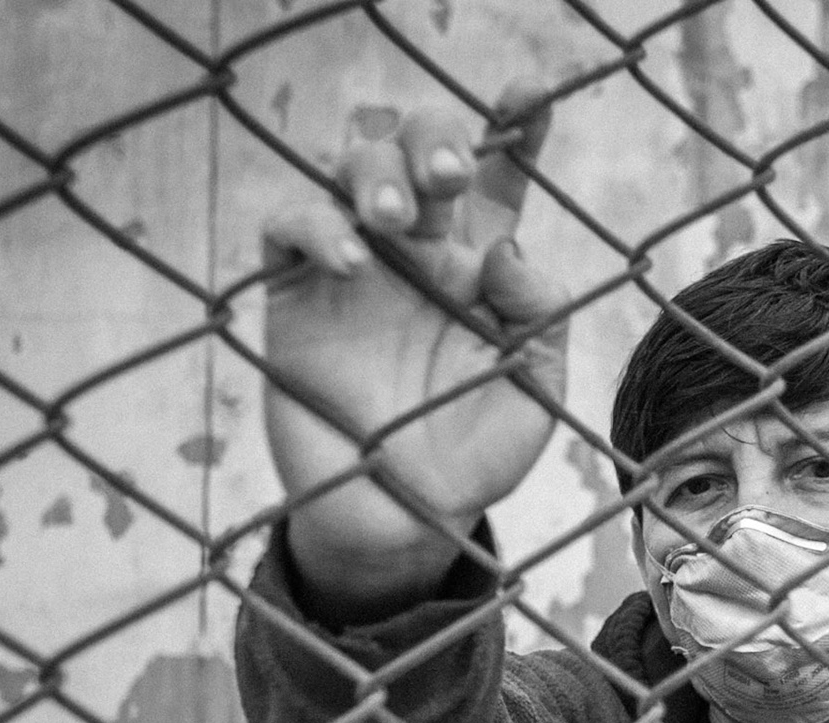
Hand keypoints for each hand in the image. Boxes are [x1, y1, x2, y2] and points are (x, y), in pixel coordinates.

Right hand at [260, 88, 566, 621]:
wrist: (408, 523)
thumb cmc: (477, 457)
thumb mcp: (536, 393)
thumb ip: (540, 318)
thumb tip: (506, 250)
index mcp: (483, 262)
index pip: (500, 178)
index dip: (516, 128)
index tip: (533, 93)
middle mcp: (419, 250)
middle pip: (416, 149)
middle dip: (432, 139)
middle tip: (450, 176)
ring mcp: (355, 266)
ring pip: (349, 166)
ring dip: (376, 174)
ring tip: (397, 221)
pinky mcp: (295, 295)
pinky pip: (287, 226)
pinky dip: (315, 225)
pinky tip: (351, 261)